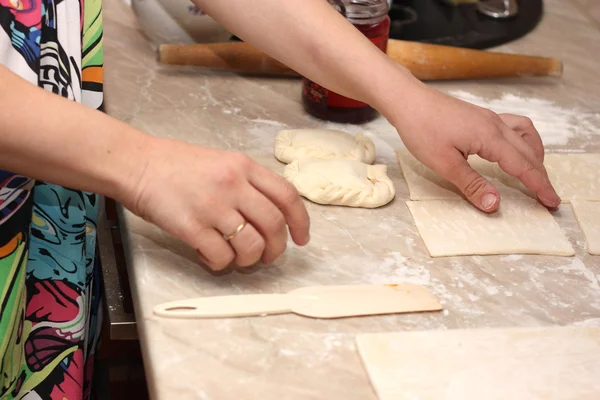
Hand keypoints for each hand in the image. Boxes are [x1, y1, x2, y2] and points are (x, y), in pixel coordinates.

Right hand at [122, 137, 309, 269]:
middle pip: (273, 225)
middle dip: (277, 248)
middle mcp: (233, 184)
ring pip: (250, 245)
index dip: (300, 221)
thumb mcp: (220, 162)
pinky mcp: (191, 227)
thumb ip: (246, 183)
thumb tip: (268, 216)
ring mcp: (212, 206)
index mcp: (243, 166)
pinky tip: (211, 257)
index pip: (287, 195)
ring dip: (249, 260)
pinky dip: (221, 264)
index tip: (302, 238)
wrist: (136, 163)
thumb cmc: (175, 164)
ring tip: (238, 258)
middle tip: (268, 256)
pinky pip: (220, 257)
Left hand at [389, 83, 559, 211]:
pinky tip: (514, 149)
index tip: (552, 202)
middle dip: (541, 175)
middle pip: (529, 153)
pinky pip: (513, 126)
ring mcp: (490, 118)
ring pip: (525, 137)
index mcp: (490, 137)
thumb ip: (471, 184)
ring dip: (534, 156)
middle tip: (548, 197)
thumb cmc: (422, 129)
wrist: (408, 100)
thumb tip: (494, 204)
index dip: (539, 185)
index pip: (523, 166)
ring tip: (535, 174)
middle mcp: (496, 125)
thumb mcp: (444, 164)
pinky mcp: (481, 116)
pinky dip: (522, 140)